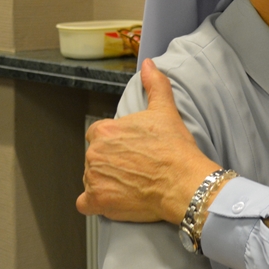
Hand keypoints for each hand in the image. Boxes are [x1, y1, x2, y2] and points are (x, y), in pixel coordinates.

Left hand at [77, 59, 219, 223]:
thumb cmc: (175, 149)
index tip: (130, 149)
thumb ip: (154, 84)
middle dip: (110, 162)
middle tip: (134, 167)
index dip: (115, 142)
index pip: (97, 134)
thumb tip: (149, 65)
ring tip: (131, 183)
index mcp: (105, 130)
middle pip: (95, 157)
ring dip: (106, 182)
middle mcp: (94, 153)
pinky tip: (114, 199)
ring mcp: (93, 178)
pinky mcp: (97, 201)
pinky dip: (95, 203)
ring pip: (91, 178)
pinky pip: (85, 203)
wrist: (183, 182)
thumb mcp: (165, 110)